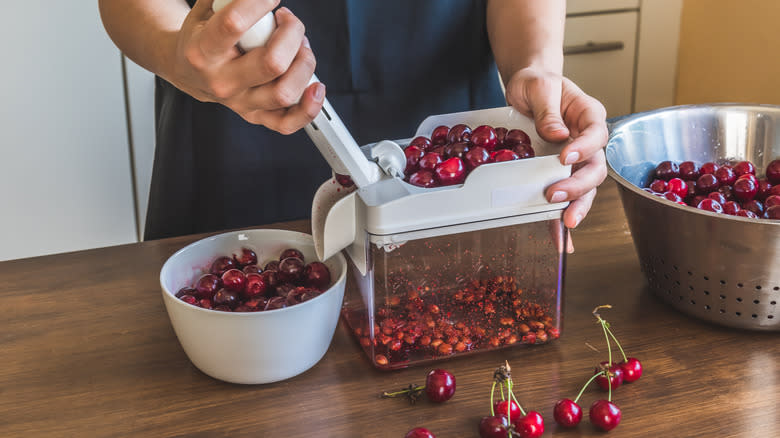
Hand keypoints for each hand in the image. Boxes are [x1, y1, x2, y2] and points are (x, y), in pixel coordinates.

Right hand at [165, 0, 323, 133]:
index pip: (234, 24)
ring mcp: (241, 102)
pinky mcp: (256, 115)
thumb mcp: (206, 9)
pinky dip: (308, 108)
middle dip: (292, 33)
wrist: (188, 71)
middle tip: (288, 21)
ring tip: (300, 46)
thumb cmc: (201, 38)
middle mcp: (223, 82)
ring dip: (304, 63)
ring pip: (285, 92)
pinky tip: (315, 87)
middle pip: (272, 63)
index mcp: (203, 51)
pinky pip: (287, 122)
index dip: (259, 4)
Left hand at [504, 67, 607, 250]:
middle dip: (578, 185)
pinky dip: (561, 218)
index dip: (584, 147)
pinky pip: (565, 197)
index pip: (596, 134)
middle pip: (595, 167)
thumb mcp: (538, 86)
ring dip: (576, 205)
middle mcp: (587, 140)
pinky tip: (561, 238)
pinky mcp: (559, 173)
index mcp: (589, 115)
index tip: (564, 157)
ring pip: (586, 187)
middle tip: (555, 194)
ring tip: (564, 222)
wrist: (526, 87)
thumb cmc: (537, 82)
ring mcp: (576, 159)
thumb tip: (557, 133)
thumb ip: (548, 109)